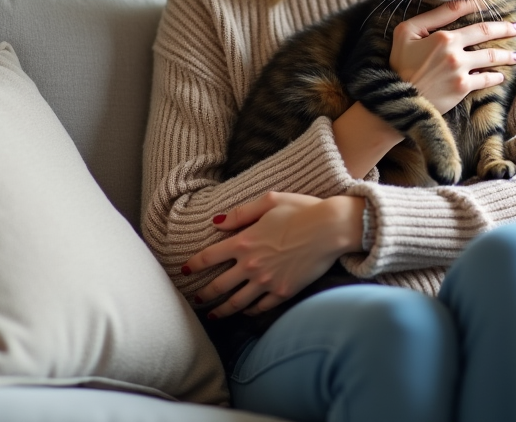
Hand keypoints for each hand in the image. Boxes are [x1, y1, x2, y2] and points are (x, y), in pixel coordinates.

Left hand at [182, 192, 364, 317]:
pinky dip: (251, 311)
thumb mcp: (270, 201)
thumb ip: (241, 213)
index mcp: (244, 241)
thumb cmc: (303, 209)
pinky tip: (246, 312)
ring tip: (214, 315)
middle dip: (204, 294)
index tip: (184, 270)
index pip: (209, 256)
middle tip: (196, 300)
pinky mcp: (284, 291)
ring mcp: (267, 281)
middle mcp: (251, 264)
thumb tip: (217, 222)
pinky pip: (261, 307)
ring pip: (237, 302)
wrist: (331, 228)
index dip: (194, 264)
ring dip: (222, 311)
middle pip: (219, 285)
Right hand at [389, 0, 515, 114]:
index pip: (464, 13)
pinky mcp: (462, 88)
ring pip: (491, 58)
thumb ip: (429, 18)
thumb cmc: (399, 64)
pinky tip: (501, 75)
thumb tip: (453, 6)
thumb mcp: (405, 33)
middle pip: (486, 34)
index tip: (494, 3)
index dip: (480, 6)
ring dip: (506, 55)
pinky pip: (486, 79)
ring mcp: (460, 70)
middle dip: (506, 28)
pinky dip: (496, 76)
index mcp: (442, 36)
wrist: (398, 99)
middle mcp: (454, 51)